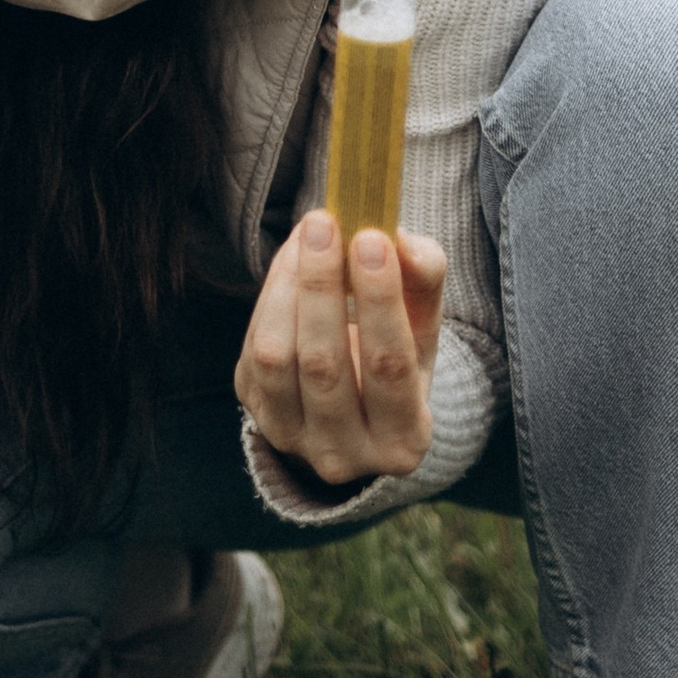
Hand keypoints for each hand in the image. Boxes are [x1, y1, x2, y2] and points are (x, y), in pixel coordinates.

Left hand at [236, 213, 446, 486]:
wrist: (354, 407)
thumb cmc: (398, 355)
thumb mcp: (423, 328)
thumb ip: (424, 282)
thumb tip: (404, 240)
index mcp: (402, 440)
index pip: (389, 368)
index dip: (379, 301)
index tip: (373, 238)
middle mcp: (344, 454)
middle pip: (322, 364)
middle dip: (321, 285)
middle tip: (325, 223)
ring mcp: (292, 438)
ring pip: (276, 356)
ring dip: (289, 286)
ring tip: (310, 234)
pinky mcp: (256, 412)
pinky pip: (253, 350)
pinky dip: (270, 296)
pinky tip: (293, 262)